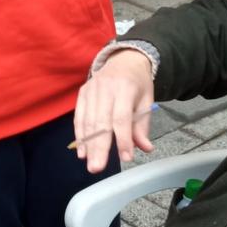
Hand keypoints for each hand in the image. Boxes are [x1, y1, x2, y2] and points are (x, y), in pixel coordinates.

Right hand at [73, 49, 154, 172]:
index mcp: (126, 88)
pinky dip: (80, 136)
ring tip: (90, 164)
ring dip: (88, 145)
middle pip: (101, 122)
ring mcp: (92, 89)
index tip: (126, 158)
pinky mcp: (82, 93)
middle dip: (100, 147)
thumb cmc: (137, 84)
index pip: (122, 118)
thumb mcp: (146, 101)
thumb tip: (145, 148)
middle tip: (98, 168)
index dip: (123, 139)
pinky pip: (79, 117)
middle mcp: (106, 88)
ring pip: (88, 121)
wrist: (124, 59)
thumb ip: (142, 125)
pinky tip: (82, 152)